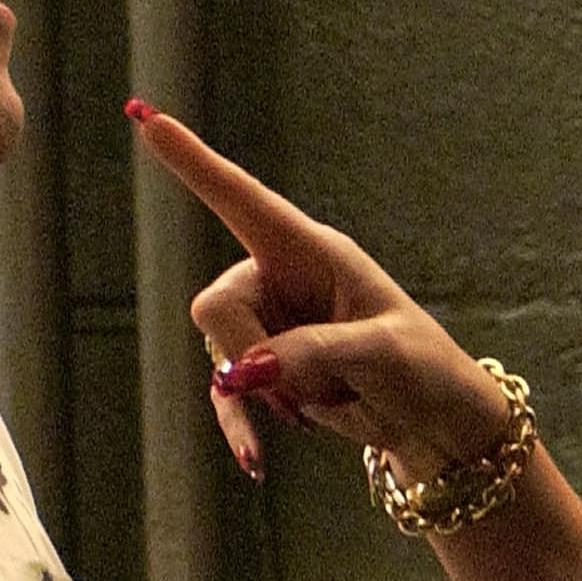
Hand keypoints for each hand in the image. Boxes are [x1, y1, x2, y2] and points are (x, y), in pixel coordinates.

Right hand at [124, 102, 514, 481]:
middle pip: (217, 304)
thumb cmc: (424, 371)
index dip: (192, 161)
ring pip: (220, 356)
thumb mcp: (381, 355)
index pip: (240, 198)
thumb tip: (240, 374)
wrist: (436, 424)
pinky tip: (256, 462)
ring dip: (265, 395)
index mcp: (313, 251)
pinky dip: (242, 427)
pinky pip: (227, 397)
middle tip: (305, 391)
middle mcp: (282, 280)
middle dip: (249, 354)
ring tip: (325, 408)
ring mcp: (270, 326)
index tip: (145, 117)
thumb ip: (313, 353)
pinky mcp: (266, 372)